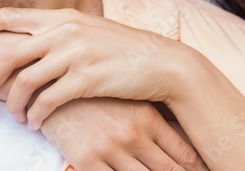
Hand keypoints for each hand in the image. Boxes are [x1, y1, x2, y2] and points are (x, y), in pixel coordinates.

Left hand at [0, 7, 191, 127]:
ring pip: (24, 82)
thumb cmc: (122, 50)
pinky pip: (48, 101)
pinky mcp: (86, 78)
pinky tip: (37, 124)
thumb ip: (59, 34)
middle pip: (7, 55)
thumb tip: (31, 42)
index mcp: (61, 17)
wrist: (161, 63)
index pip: (10, 17)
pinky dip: (37, 116)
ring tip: (16, 119)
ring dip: (14, 106)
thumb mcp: (88, 31)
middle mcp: (64, 30)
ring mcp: (75, 53)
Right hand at [42, 98, 207, 170]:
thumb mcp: (124, 95)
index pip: (184, 152)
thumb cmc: (90, 90)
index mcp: (147, 116)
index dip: (198, 168)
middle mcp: (133, 134)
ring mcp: (111, 149)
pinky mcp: (87, 161)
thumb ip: (149, 113)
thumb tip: (176, 128)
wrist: (46, 81)